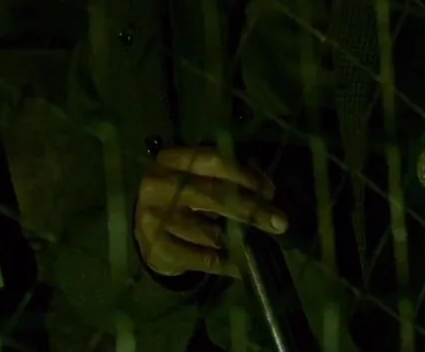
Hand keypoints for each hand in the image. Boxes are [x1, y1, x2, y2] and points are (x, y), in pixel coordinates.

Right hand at [134, 147, 286, 277]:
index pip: (213, 161)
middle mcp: (157, 185)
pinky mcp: (155, 247)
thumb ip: (231, 178)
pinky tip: (239, 265)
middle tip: (279, 224)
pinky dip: (225, 263)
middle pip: (213, 195)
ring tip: (251, 244)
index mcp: (171, 160)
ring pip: (209, 232)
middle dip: (251, 210)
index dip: (244, 175)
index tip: (268, 192)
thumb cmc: (181, 199)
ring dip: (235, 240)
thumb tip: (267, 190)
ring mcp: (152, 217)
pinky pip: (201, 259)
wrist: (145, 231)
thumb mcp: (200, 180)